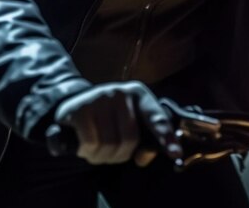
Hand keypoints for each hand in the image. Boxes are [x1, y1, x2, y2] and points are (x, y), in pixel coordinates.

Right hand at [53, 81, 182, 165]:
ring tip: (96, 146)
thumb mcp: (127, 122)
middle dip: (120, 154)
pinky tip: (84, 144)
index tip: (176, 153)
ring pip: (109, 145)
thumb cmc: (107, 118)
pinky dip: (88, 152)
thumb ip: (142, 140)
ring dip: (102, 156)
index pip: (156, 116)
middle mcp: (121, 92)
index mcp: (139, 94)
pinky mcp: (81, 109)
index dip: (166, 136)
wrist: (73, 103)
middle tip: (111, 151)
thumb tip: (144, 156)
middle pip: (130, 139)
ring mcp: (100, 98)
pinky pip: (91, 144)